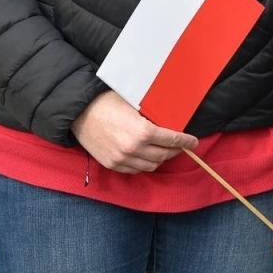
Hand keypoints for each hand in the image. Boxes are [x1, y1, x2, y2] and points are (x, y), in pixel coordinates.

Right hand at [71, 90, 197, 173]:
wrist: (79, 112)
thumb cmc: (108, 102)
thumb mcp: (135, 105)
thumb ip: (153, 116)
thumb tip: (171, 121)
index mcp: (143, 132)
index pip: (172, 140)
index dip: (186, 141)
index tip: (193, 142)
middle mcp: (134, 149)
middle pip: (164, 155)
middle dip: (175, 151)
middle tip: (180, 146)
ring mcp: (122, 159)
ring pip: (151, 165)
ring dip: (161, 159)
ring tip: (165, 151)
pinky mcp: (112, 164)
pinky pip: (135, 170)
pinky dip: (144, 164)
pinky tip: (147, 156)